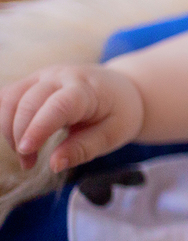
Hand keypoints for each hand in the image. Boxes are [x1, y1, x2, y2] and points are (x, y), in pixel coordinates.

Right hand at [0, 64, 143, 172]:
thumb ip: (84, 149)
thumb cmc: (119, 112)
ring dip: (8, 129)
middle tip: (29, 163)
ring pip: (10, 97)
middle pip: (27, 101)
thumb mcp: (113, 135)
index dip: (38, 127)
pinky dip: (5, 118)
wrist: (122, 89)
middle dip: (20, 135)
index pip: (57, 105)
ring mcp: (43, 76)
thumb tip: (55, 164)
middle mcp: (60, 76)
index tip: (26, 150)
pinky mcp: (31, 81)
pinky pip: (7, 96)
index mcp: (86, 88)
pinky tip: (17, 137)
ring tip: (26, 154)